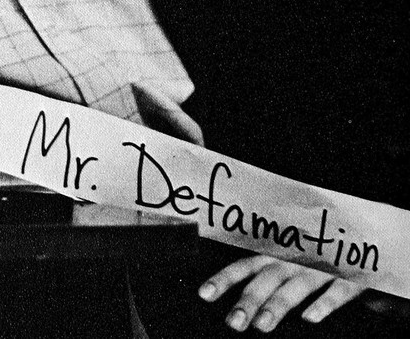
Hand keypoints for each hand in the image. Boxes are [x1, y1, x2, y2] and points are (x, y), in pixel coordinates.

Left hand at [198, 255, 363, 331]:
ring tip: (262, 325)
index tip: (203, 294)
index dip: (224, 279)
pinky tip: (310, 318)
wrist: (362, 241)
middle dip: (249, 300)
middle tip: (233, 322)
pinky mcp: (349, 278)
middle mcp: (294, 260)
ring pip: (296, 286)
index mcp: (276, 257)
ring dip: (278, 304)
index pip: (244, 267)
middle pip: (267, 279)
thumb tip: (235, 302)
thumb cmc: (316, 256)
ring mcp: (321, 268)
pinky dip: (323, 304)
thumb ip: (265, 278)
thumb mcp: (287, 262)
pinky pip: (336, 292)